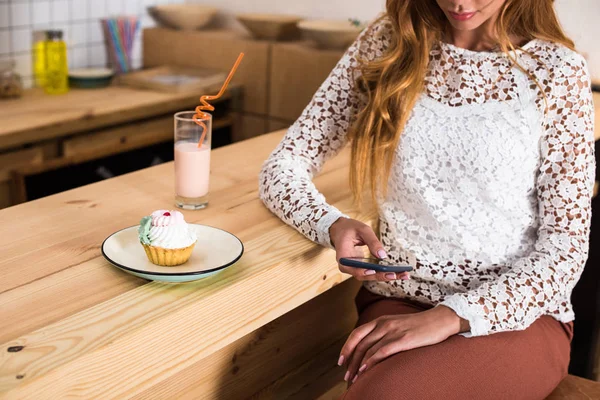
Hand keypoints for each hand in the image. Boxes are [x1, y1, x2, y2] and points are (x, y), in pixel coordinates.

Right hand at [329, 217, 409, 281]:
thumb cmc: (349, 228)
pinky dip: (385, 273)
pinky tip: (399, 273)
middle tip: (396, 275)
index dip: (362, 271)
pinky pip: (373, 273)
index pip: (351, 268)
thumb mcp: (362, 229)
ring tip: (403, 275)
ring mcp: (354, 268)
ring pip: (370, 276)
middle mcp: (347, 266)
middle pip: (364, 275)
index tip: (373, 271)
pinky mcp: (361, 268)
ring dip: (386, 276)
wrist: (341, 230)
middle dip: (381, 276)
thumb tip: (383, 255)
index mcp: (343, 256)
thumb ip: (372, 241)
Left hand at [338, 306, 464, 383]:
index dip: (346, 348)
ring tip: (354, 378)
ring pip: (368, 350)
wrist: (440, 320)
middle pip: (359, 344)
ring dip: (358, 366)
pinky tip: (366, 370)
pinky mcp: (403, 340)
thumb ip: (383, 333)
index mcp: (380, 320)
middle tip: (346, 376)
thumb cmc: (419, 326)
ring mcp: (393, 331)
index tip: (341, 361)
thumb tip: (371, 349)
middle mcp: (383, 324)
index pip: (356, 334)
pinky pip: (381, 351)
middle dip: (350, 362)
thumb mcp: (397, 325)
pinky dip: (371, 362)